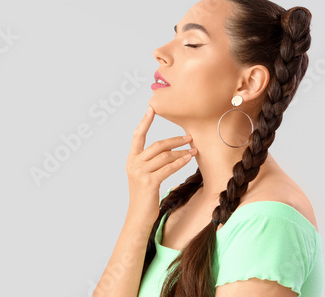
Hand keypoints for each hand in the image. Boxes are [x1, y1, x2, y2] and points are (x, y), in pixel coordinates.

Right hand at [125, 105, 196, 224]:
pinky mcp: (149, 182)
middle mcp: (134, 163)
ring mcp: (140, 172)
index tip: (151, 108)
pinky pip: (168, 168)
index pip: (138, 136)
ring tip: (193, 150)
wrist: (138, 216)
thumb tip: (169, 150)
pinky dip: (180, 162)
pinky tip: (189, 159)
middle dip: (175, 140)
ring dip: (181, 152)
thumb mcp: (144, 175)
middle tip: (189, 137)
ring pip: (165, 156)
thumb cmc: (145, 196)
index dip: (145, 121)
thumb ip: (151, 162)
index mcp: (131, 159)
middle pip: (157, 145)